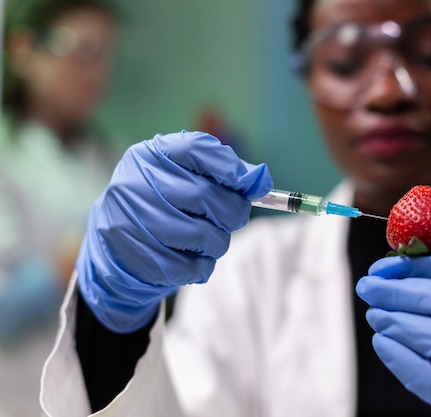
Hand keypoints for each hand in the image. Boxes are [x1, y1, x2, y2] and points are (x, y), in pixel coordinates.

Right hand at [77, 131, 271, 332]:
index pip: (195, 150)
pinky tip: (193, 257)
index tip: (250, 183)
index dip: (230, 167)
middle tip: (235, 217)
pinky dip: (204, 264)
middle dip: (233, 211)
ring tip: (211, 238)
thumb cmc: (161, 205)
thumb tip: (260, 179)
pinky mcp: (139, 260)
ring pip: (203, 235)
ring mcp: (132, 224)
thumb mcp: (181, 177)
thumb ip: (220, 172)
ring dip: (219, 241)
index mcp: (147, 156)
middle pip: (205, 196)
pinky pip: (193, 266)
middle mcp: (134, 185)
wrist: (115, 249)